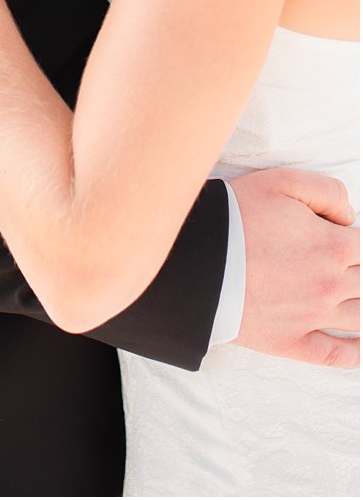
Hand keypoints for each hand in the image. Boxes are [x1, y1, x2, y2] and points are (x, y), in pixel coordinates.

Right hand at [230, 167, 358, 367]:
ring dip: (360, 305)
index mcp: (335, 246)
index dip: (352, 239)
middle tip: (334, 267)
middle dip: (358, 272)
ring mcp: (313, 316)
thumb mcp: (281, 182)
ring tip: (350, 298)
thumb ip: (329, 192)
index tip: (336, 238)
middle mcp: (332, 284)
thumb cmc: (234, 217)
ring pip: (361, 317)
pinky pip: (336, 355)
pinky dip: (354, 352)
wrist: (193, 260)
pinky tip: (357, 344)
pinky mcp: (290, 340)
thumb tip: (349, 218)